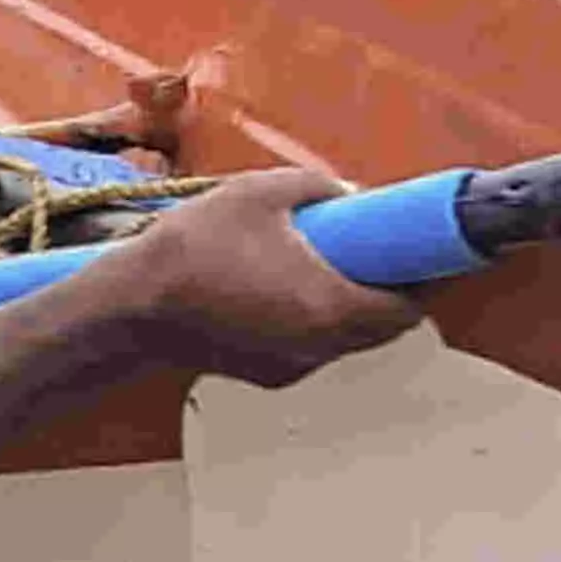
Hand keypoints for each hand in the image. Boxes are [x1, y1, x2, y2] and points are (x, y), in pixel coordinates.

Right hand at [88, 170, 416, 388]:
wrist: (130, 309)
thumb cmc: (194, 248)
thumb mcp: (259, 193)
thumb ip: (315, 188)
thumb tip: (345, 196)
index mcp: (332, 306)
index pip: (410, 308)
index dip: (429, 281)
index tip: (430, 253)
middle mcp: (321, 347)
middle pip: (383, 328)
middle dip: (393, 291)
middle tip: (386, 251)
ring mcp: (293, 366)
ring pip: (348, 339)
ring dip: (355, 306)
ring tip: (336, 262)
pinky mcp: (267, 373)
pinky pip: (312, 345)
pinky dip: (318, 319)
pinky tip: (289, 286)